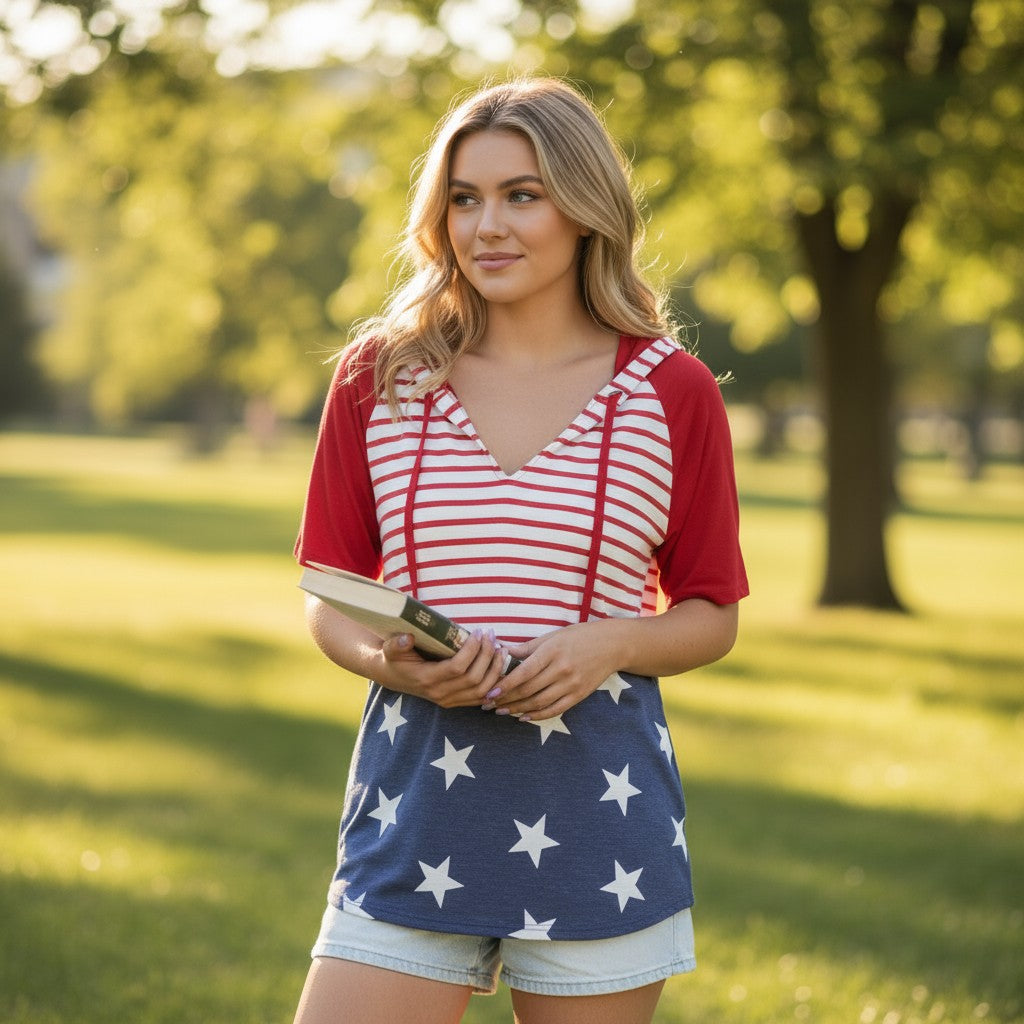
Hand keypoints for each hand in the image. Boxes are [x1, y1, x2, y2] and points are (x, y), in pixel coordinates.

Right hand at [378, 629, 506, 709]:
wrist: (392, 676)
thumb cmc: (394, 658)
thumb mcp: (390, 648)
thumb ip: (396, 644)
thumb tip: (407, 638)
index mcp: (426, 679)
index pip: (457, 667)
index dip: (472, 650)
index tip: (478, 631)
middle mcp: (440, 694)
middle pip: (474, 679)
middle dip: (487, 656)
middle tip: (492, 635)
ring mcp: (449, 701)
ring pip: (482, 691)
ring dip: (495, 669)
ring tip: (501, 649)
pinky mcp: (456, 702)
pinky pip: (481, 698)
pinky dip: (494, 683)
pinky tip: (500, 666)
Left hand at [486, 622, 621, 721]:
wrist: (613, 645)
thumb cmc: (580, 636)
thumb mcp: (553, 636)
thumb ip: (528, 647)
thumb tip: (503, 651)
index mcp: (552, 652)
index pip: (524, 672)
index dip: (505, 684)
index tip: (489, 692)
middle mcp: (561, 669)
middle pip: (528, 690)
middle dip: (506, 699)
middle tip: (488, 704)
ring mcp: (571, 684)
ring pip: (539, 702)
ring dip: (518, 709)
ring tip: (502, 711)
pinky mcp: (579, 695)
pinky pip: (555, 710)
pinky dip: (538, 716)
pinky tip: (524, 717)